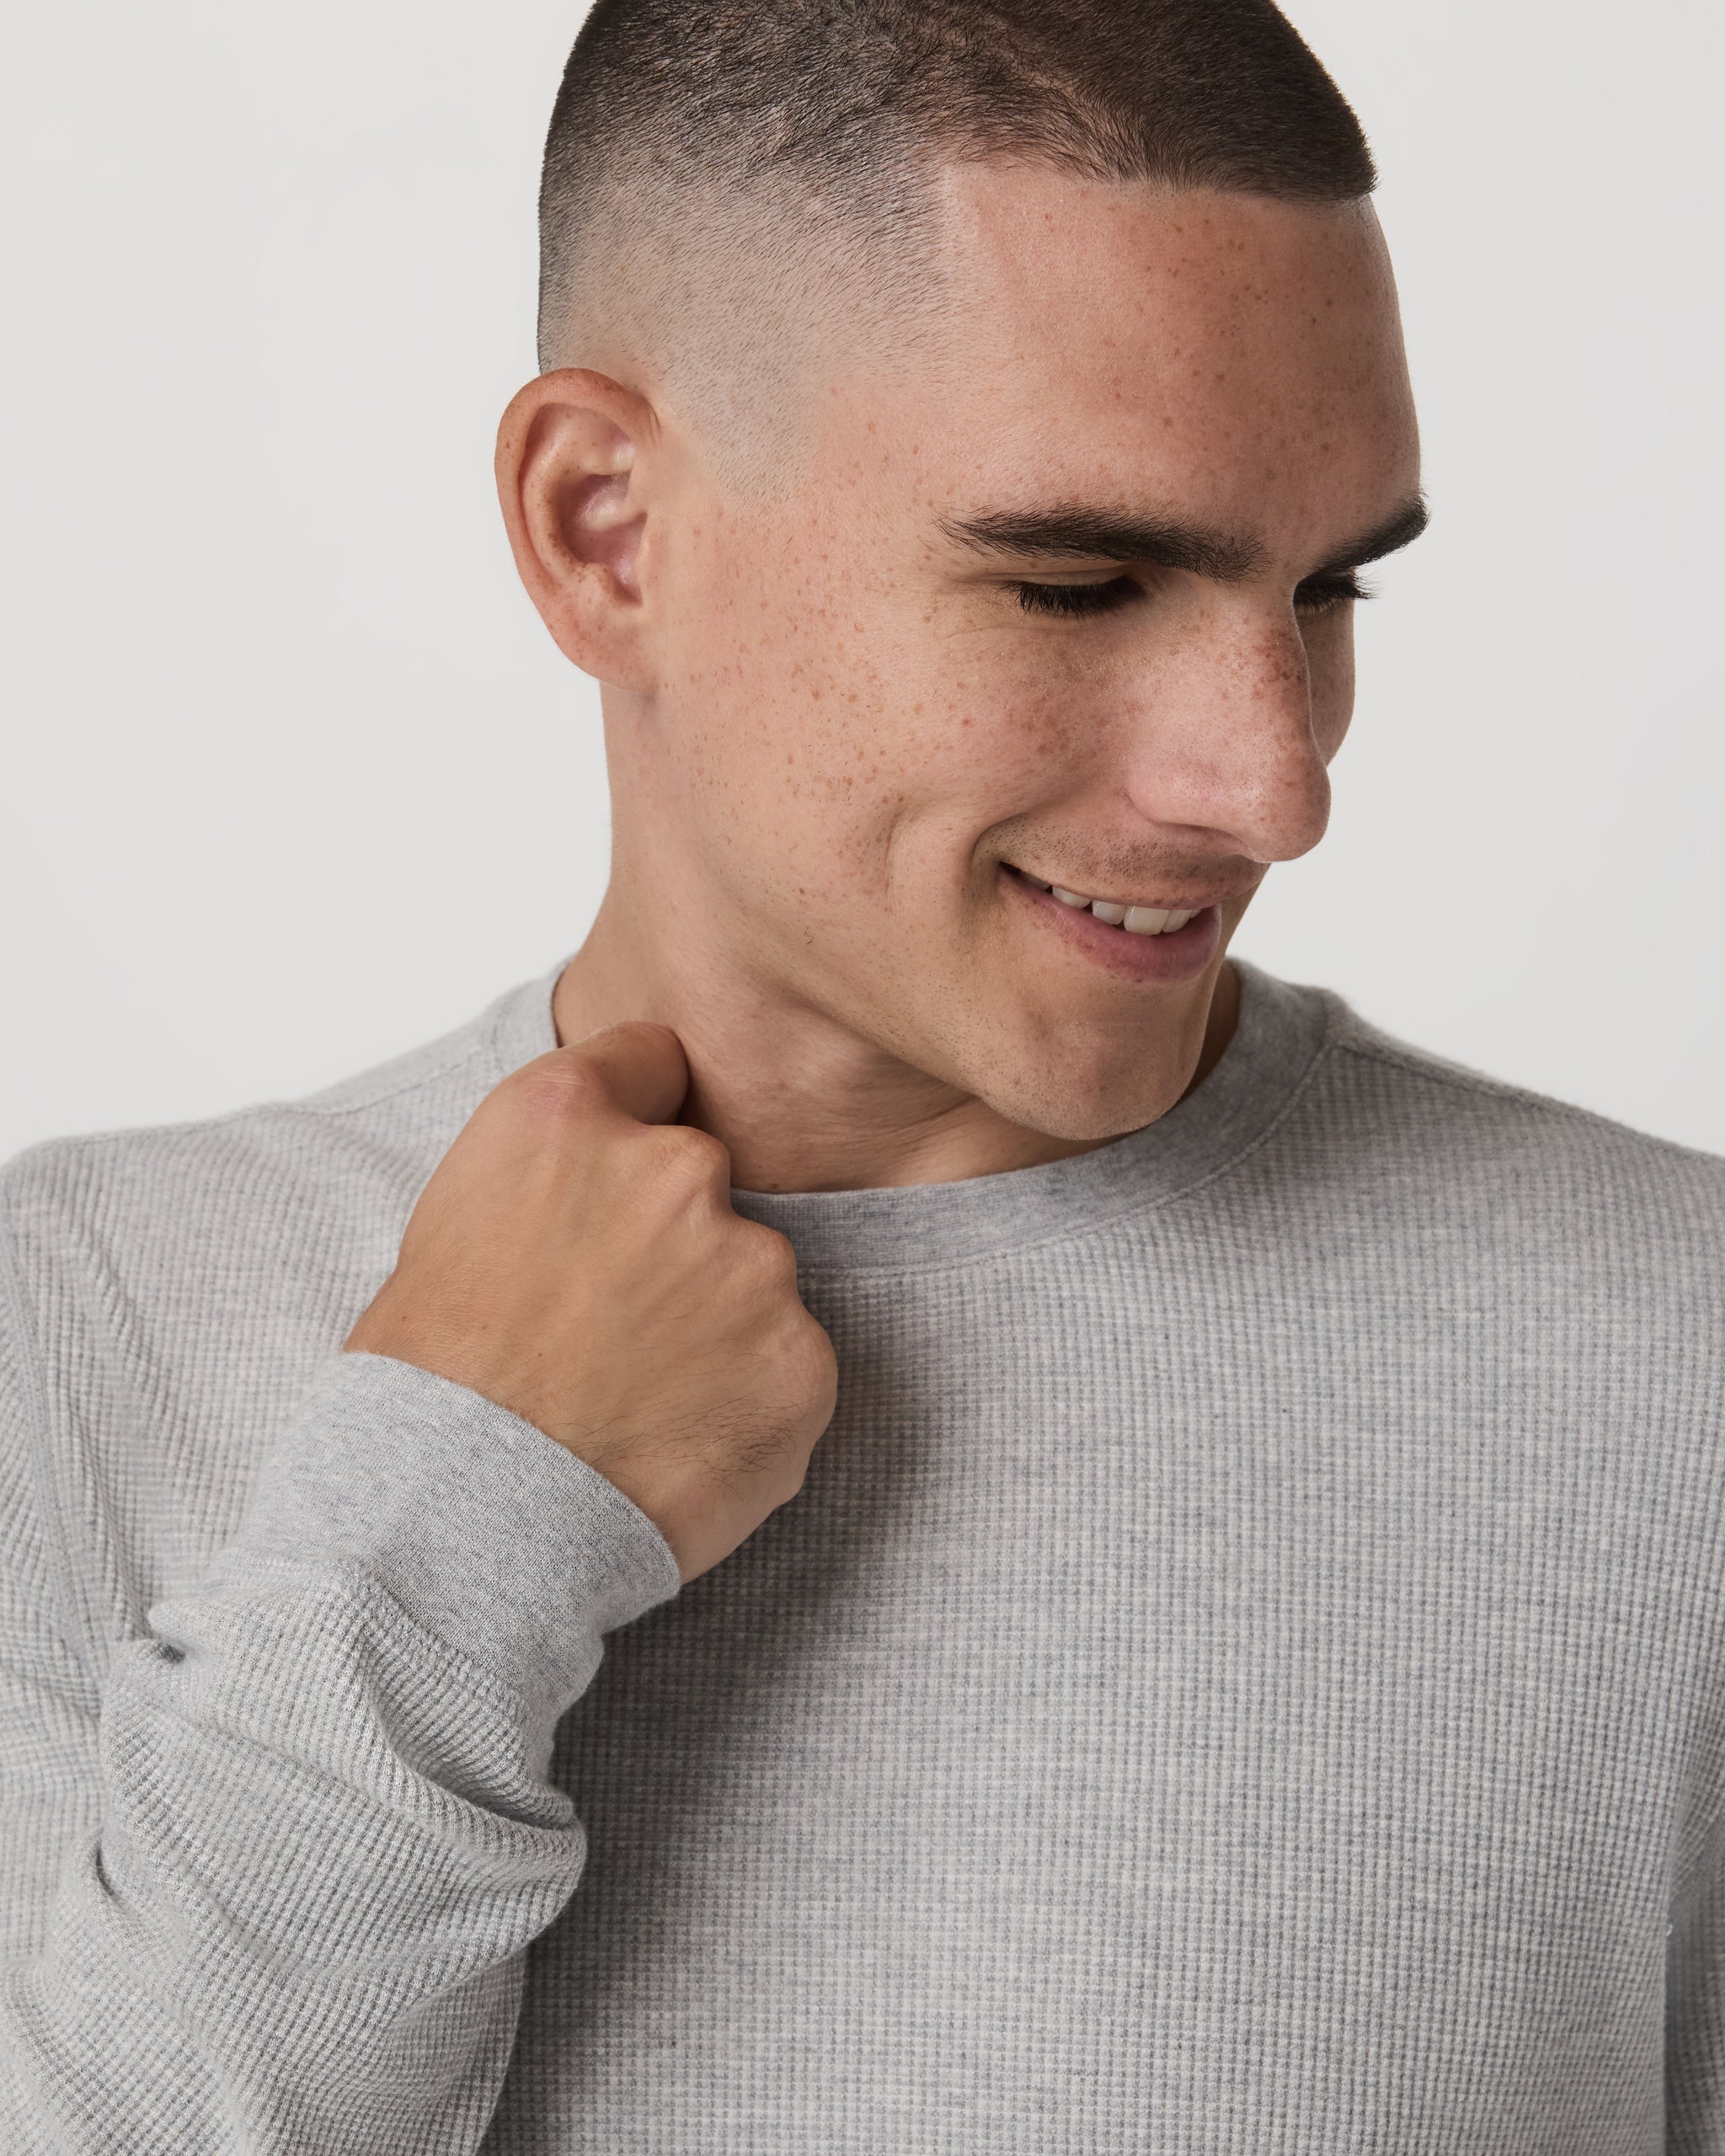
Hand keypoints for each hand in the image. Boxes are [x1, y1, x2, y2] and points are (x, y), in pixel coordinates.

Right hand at [343, 1023, 837, 1582]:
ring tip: (633, 1405)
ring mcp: (750, 1265)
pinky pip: (790, 1368)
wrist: (454, 1528)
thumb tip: (605, 1179)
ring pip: (753, 1281)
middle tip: (609, 1331)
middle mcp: (675, 1169)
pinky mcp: (801, 1361)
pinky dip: (751, 1404)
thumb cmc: (426, 1390)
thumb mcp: (450, 1227)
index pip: (652, 1061)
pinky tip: (677, 1446)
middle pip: (705, 1182)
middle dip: (673, 1243)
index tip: (619, 1180)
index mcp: (566, 1117)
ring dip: (717, 1328)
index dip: (636, 1121)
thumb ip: (553, 1174)